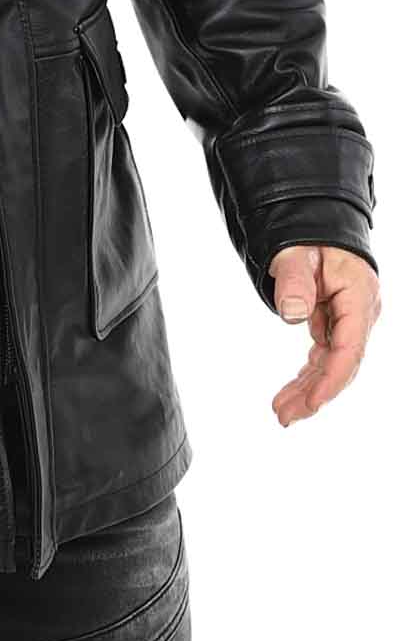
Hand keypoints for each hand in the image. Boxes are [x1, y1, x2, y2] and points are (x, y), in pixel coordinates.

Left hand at [269, 245, 380, 425]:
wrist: (315, 224)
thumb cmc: (308, 236)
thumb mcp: (295, 252)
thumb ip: (293, 280)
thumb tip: (292, 314)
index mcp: (358, 295)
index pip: (349, 348)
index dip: (332, 379)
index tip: (313, 403)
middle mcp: (359, 313)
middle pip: (341, 363)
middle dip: (315, 393)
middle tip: (284, 416)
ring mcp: (348, 320)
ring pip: (331, 364)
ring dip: (308, 389)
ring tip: (281, 412)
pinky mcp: (334, 323)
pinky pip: (323, 355)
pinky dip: (307, 375)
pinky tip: (291, 393)